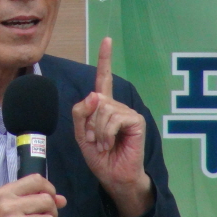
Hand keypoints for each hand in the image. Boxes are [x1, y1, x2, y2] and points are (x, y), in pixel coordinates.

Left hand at [72, 37, 153, 216]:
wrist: (113, 176)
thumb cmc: (99, 156)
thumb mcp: (81, 134)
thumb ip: (81, 113)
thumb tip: (95, 94)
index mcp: (104, 106)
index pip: (104, 78)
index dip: (105, 59)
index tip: (107, 40)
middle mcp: (117, 106)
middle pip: (95, 100)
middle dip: (88, 122)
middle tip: (94, 140)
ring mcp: (127, 112)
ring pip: (103, 109)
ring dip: (97, 131)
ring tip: (103, 144)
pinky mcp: (136, 120)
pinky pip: (113, 118)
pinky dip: (106, 133)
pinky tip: (110, 144)